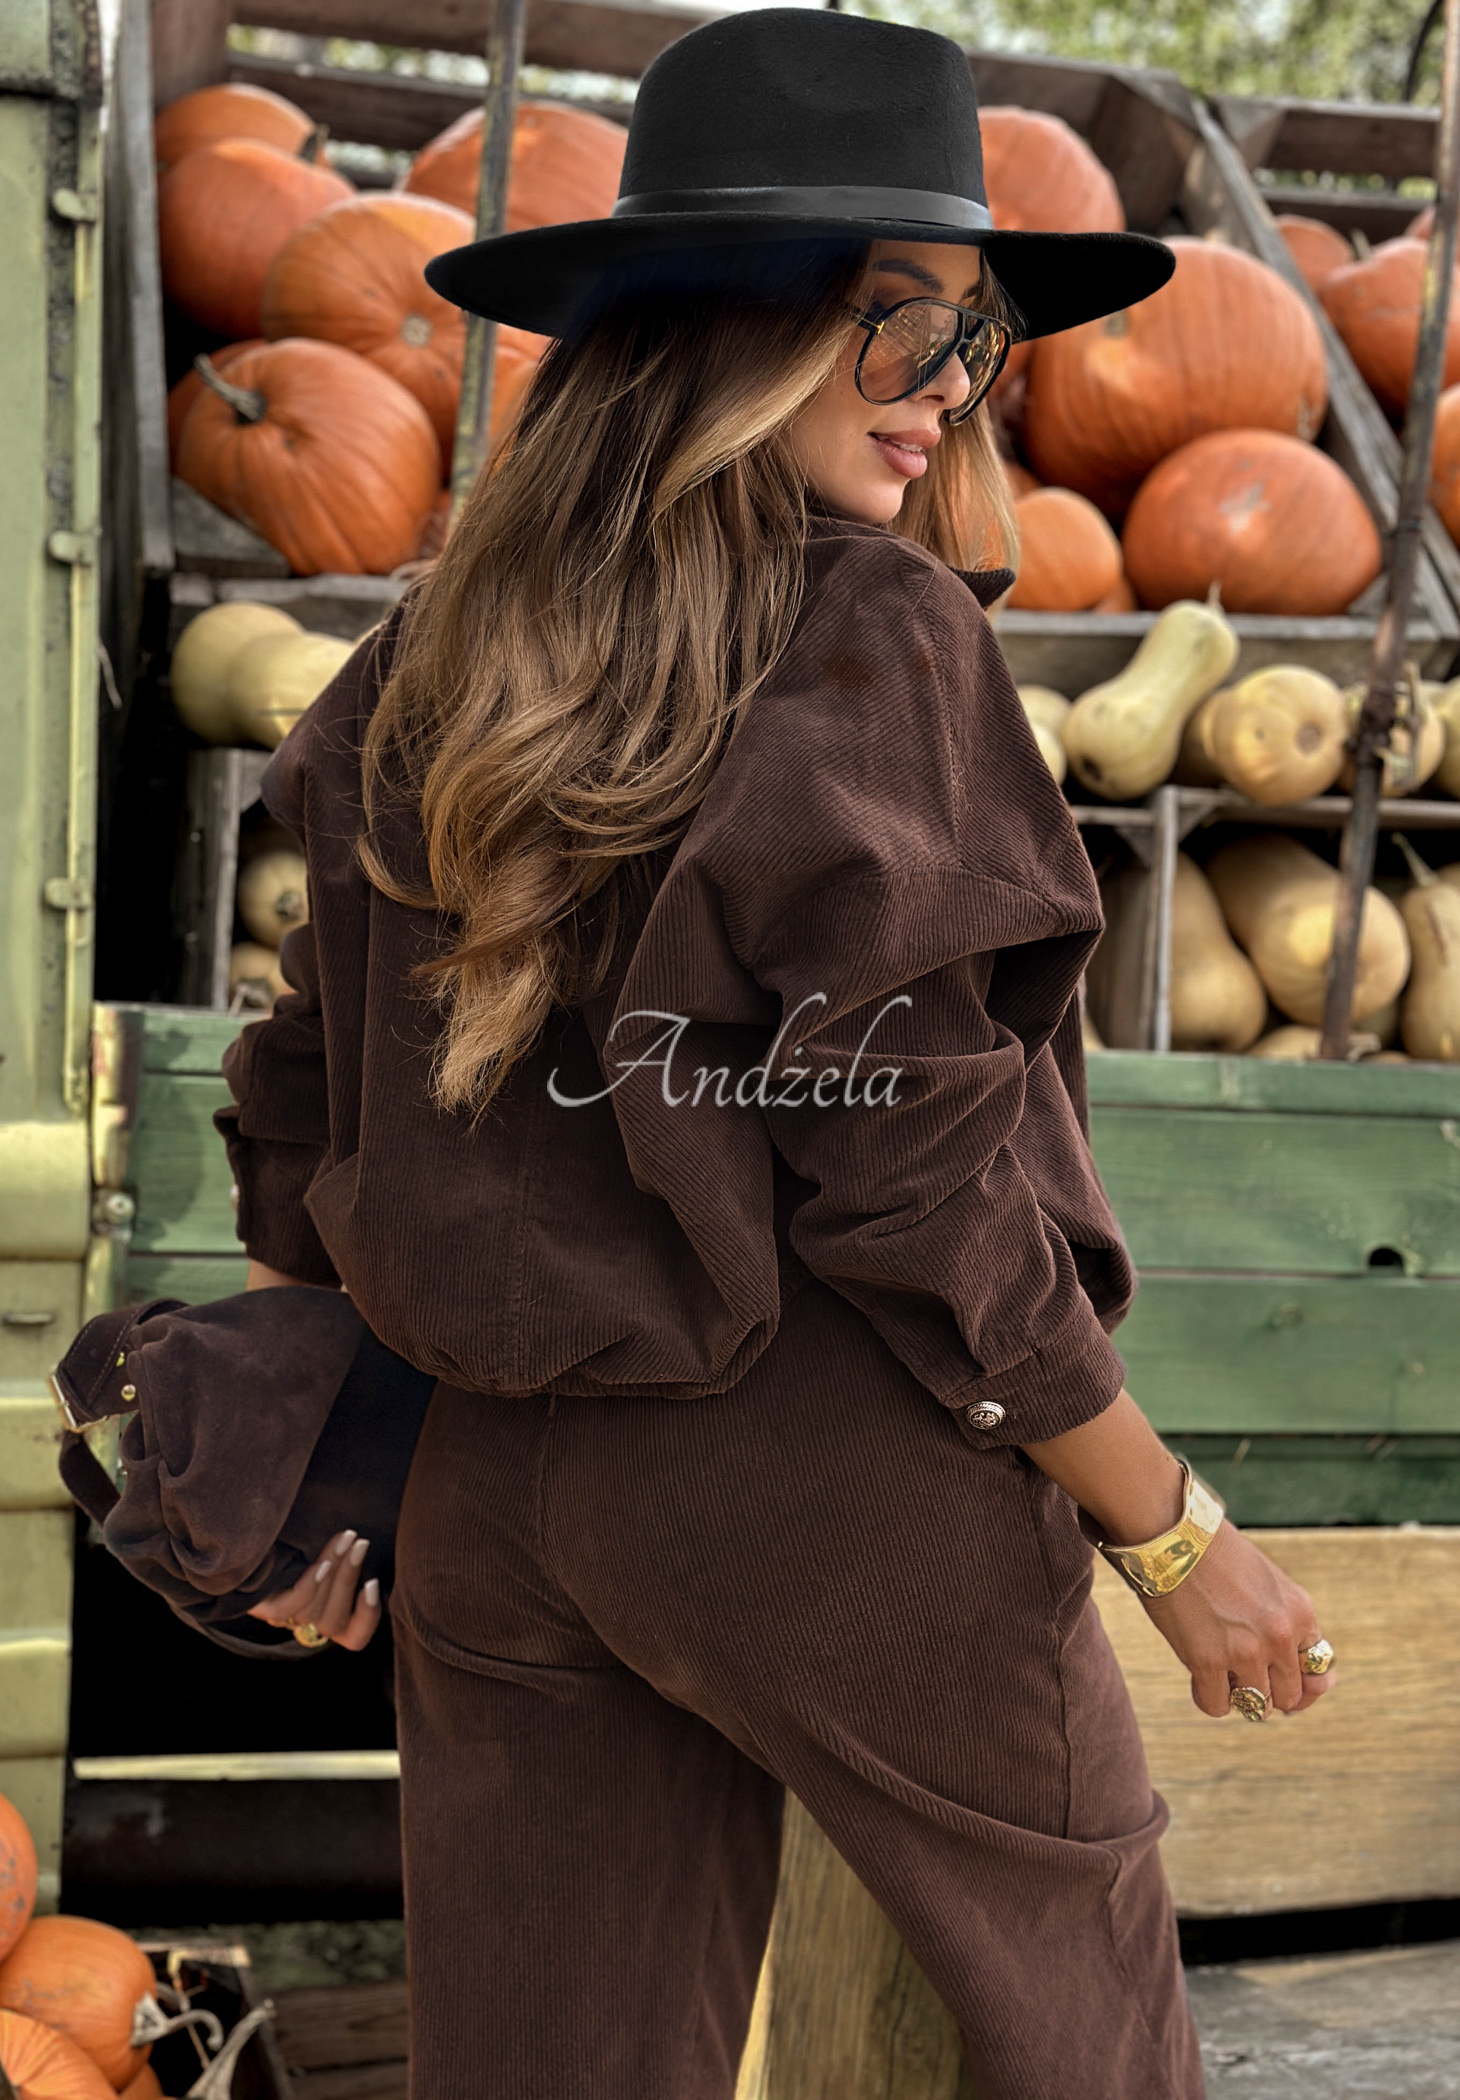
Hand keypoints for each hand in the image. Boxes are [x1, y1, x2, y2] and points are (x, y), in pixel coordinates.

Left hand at [247, 1528, 382, 1650]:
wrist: (250, 1539)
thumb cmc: (299, 1545)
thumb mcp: (332, 1556)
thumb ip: (350, 1562)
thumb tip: (371, 1550)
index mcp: (329, 1615)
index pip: (354, 1638)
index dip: (367, 1619)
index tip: (374, 1583)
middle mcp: (307, 1624)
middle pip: (334, 1622)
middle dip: (350, 1579)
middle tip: (361, 1544)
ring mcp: (284, 1619)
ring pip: (313, 1613)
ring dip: (334, 1574)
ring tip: (344, 1540)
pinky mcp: (262, 1611)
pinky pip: (287, 1610)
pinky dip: (308, 1588)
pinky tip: (321, 1565)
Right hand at [1140, 1520, 1336, 1717]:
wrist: (1173, 1534)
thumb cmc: (1217, 1555)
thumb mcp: (1269, 1584)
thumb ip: (1290, 1625)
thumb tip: (1318, 1682)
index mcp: (1301, 1613)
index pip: (1318, 1669)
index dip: (1301, 1681)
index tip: (1280, 1678)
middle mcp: (1279, 1636)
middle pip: (1290, 1697)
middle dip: (1268, 1690)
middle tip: (1244, 1674)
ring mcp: (1245, 1651)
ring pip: (1256, 1707)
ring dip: (1239, 1695)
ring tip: (1220, 1670)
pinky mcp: (1207, 1660)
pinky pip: (1216, 1706)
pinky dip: (1208, 1697)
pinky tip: (1198, 1676)